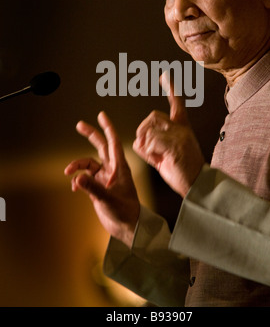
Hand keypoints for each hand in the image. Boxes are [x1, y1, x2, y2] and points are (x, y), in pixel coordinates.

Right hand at [64, 111, 139, 247]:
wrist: (128, 228)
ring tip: (68, 172)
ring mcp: (105, 178)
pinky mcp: (99, 187)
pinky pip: (84, 178)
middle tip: (79, 124)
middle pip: (100, 146)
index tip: (101, 115)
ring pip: (88, 163)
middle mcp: (112, 169)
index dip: (108, 128)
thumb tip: (77, 178)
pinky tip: (75, 188)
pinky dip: (78, 180)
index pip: (114, 142)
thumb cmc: (126, 212)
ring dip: (77, 165)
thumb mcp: (108, 199)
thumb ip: (92, 189)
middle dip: (91, 135)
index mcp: (120, 167)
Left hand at [133, 73, 204, 197]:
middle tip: (149, 149)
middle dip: (143, 132)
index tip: (164, 75)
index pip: (176, 103)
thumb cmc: (182, 172)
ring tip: (157, 158)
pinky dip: (148, 153)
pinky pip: (150, 142)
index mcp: (182, 128)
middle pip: (152, 117)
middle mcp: (181, 128)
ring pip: (148, 131)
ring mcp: (178, 136)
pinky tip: (159, 160)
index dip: (170, 88)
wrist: (198, 185)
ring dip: (146, 146)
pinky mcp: (175, 145)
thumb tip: (141, 139)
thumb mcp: (168, 153)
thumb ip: (156, 143)